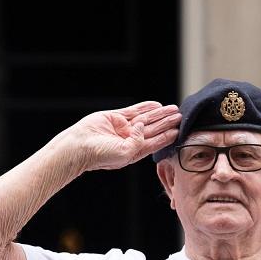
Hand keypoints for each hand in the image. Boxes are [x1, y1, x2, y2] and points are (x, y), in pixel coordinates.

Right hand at [61, 102, 180, 173]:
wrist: (79, 145)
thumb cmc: (100, 154)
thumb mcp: (125, 153)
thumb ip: (139, 141)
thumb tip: (144, 126)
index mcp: (133, 151)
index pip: (155, 143)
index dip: (167, 136)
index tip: (179, 130)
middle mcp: (129, 140)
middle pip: (153, 129)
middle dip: (167, 123)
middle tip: (181, 116)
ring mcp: (122, 128)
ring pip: (146, 119)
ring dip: (159, 114)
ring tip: (173, 109)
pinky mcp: (115, 117)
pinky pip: (133, 111)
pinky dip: (145, 107)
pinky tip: (156, 105)